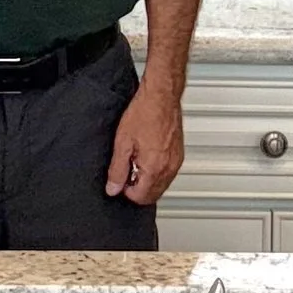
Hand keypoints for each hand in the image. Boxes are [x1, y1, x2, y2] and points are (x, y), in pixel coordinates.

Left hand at [105, 73, 184, 205]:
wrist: (161, 96)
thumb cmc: (144, 113)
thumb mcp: (122, 143)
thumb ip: (117, 169)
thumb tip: (113, 188)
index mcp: (154, 168)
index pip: (140, 197)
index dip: (126, 190)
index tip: (119, 179)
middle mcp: (169, 168)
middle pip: (153, 195)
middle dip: (138, 189)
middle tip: (125, 172)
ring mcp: (176, 161)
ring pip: (161, 186)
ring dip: (147, 181)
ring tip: (134, 162)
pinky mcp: (179, 154)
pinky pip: (168, 174)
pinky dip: (156, 173)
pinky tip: (146, 157)